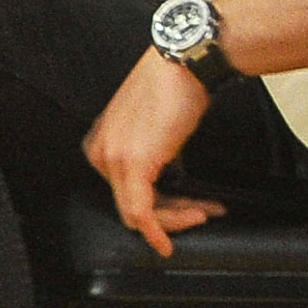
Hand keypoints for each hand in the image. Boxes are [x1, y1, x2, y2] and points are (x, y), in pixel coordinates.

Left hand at [84, 45, 227, 258]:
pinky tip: (169, 242)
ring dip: (174, 220)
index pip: (125, 189)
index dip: (160, 204)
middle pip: (130, 204)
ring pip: (137, 213)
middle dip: (172, 214)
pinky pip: (140, 212)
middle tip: (203, 212)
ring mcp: (114, 159)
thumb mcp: (157, 128)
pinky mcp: (133, 164)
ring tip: (206, 212)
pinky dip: (157, 230)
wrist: (185, 64)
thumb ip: (154, 155)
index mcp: (103, 143)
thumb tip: (169, 177)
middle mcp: (101, 152)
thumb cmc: (175, 87)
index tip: (189, 207)